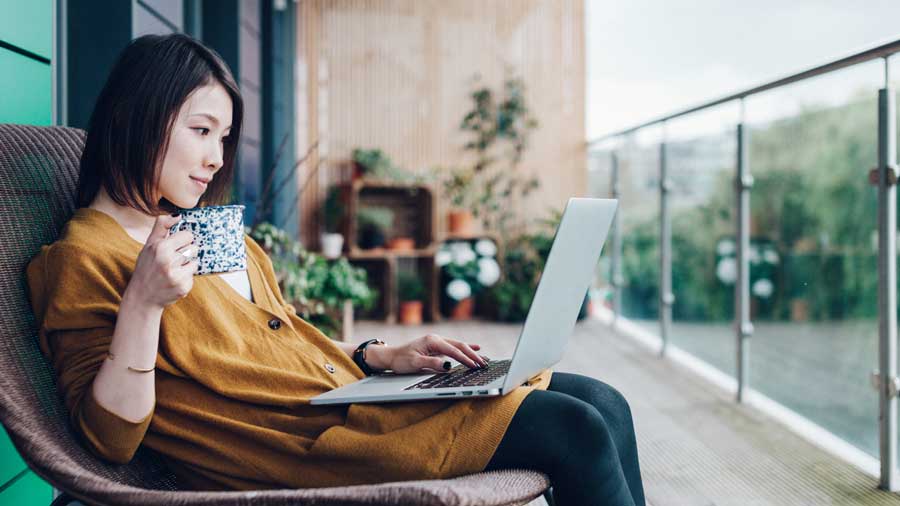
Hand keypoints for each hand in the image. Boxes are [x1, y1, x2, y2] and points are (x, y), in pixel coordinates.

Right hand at [123, 214, 197, 309]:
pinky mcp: (183, 287)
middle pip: (194, 248)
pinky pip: (194, 276)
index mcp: (160, 247)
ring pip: (195, 262)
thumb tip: (177, 215)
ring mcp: (176, 275)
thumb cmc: (146, 267)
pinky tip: (174, 281)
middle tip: (173, 260)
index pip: (188, 235)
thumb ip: (161, 227)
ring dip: (187, 266)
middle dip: (186, 253)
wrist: (142, 296)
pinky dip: (186, 278)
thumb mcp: (149, 245)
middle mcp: (168, 261)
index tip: (176, 246)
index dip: (183, 240)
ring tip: (173, 270)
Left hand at [369, 334, 488, 373]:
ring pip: (458, 346)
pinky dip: (466, 349)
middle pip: (459, 346)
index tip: (474, 366)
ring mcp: (437, 343)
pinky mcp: (437, 347)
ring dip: (471, 352)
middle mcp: (436, 339)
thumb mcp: (415, 363)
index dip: (465, 359)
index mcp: (432, 341)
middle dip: (472, 355)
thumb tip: (448, 366)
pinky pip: (454, 348)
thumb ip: (432, 364)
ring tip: (484, 358)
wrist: (391, 356)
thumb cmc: (401, 360)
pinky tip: (476, 348)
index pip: (453, 350)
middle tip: (484, 364)